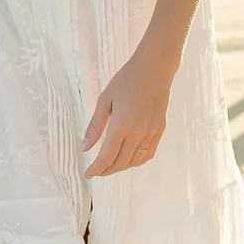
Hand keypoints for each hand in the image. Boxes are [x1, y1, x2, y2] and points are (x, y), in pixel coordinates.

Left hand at [82, 49, 176, 177]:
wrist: (154, 68)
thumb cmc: (126, 80)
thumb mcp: (105, 100)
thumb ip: (95, 126)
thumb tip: (84, 147)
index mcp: (121, 124)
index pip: (106, 156)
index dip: (96, 169)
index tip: (87, 174)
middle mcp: (138, 132)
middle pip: (120, 162)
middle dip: (106, 170)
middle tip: (96, 171)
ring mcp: (151, 132)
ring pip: (134, 161)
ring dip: (120, 166)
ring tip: (110, 165)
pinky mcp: (160, 130)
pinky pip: (148, 153)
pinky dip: (136, 160)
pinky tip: (128, 158)